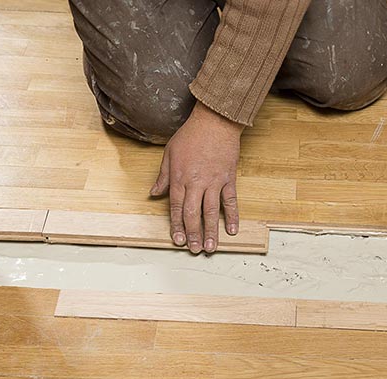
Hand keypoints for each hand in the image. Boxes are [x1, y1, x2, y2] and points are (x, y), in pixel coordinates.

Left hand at [150, 101, 243, 253]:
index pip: (176, 208)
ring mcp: (213, 182)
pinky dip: (232, 216)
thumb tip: (154, 193)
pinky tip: (232, 230)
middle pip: (193, 214)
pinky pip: (230, 201)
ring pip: (211, 212)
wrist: (215, 121)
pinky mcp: (228, 179)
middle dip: (193, 234)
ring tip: (211, 247)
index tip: (178, 240)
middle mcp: (196, 183)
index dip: (176, 226)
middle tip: (195, 249)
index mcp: (179, 178)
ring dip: (211, 231)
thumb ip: (163, 176)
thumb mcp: (169, 153)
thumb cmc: (191, 135)